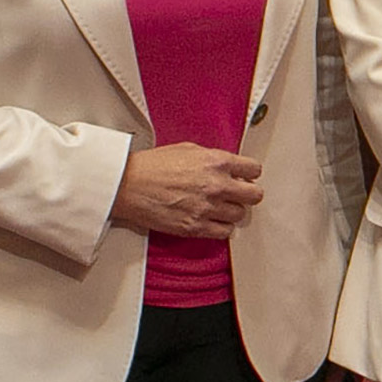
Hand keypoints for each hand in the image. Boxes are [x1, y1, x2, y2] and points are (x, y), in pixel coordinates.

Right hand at [112, 143, 263, 238]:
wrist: (126, 185)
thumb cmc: (151, 166)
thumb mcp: (188, 149)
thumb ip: (214, 158)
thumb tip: (231, 167)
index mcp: (217, 162)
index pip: (254, 170)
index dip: (249, 173)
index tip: (244, 176)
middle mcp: (217, 185)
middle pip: (255, 195)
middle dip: (247, 193)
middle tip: (237, 194)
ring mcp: (207, 208)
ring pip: (240, 215)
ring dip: (232, 211)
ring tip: (219, 207)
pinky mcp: (196, 227)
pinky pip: (225, 232)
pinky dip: (221, 227)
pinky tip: (212, 220)